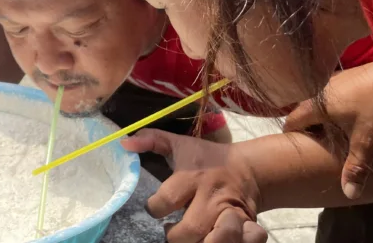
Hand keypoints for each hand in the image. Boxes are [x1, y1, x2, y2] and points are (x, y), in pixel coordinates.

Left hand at [123, 129, 266, 242]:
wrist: (247, 168)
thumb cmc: (206, 158)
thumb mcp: (178, 144)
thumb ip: (151, 140)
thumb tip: (124, 142)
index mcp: (192, 175)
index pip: (166, 200)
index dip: (154, 208)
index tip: (154, 208)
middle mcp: (211, 196)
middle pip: (190, 229)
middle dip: (175, 236)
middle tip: (171, 231)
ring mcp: (232, 211)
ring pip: (218, 240)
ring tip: (191, 240)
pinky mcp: (248, 223)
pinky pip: (247, 241)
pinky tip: (216, 240)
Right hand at [284, 57, 372, 200]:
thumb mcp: (367, 141)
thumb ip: (355, 167)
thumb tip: (349, 194)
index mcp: (316, 106)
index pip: (291, 120)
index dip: (290, 133)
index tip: (294, 145)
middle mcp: (319, 91)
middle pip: (304, 110)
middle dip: (307, 126)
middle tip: (315, 142)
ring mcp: (334, 80)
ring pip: (320, 101)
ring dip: (322, 115)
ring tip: (334, 130)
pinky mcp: (348, 75)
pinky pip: (333, 94)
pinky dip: (335, 105)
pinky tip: (352, 113)